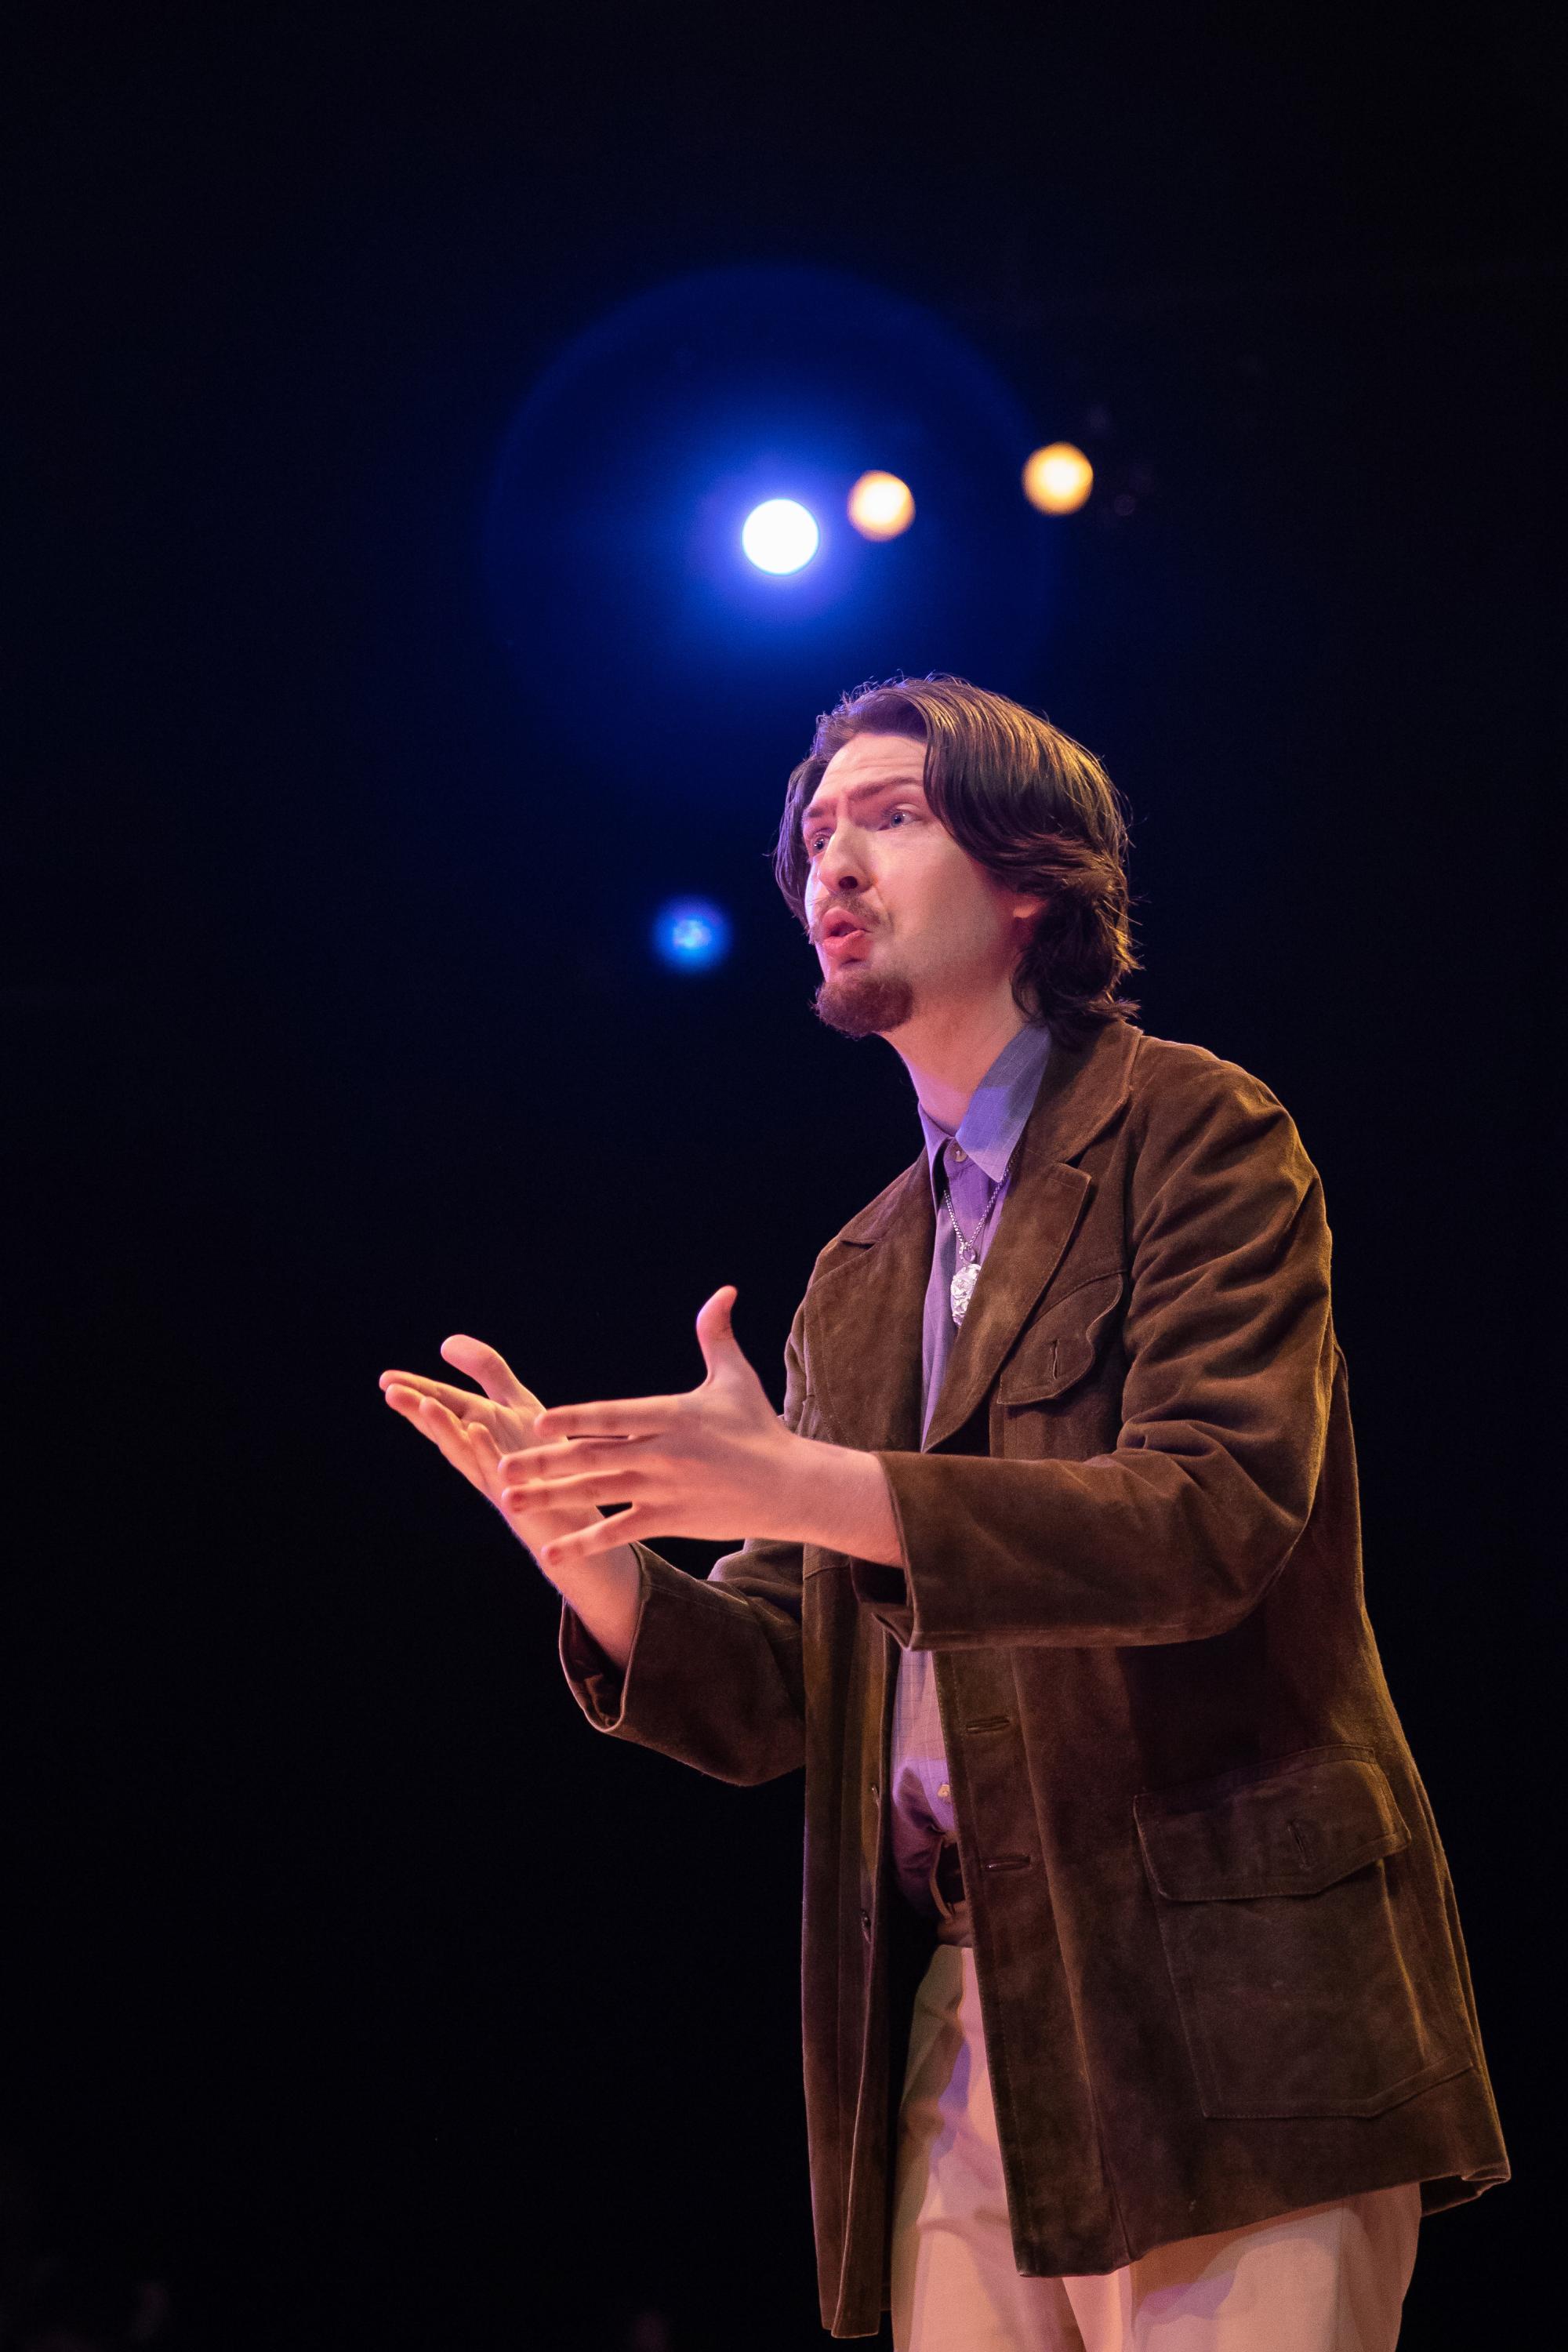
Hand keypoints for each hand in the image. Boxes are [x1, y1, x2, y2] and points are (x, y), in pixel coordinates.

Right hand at [379, 1335, 603, 1563]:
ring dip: (445, 1429)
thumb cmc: (539, 1453)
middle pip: (445, 1428)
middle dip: (418, 1410)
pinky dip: (485, 1450)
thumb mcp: (514, 1403)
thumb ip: (485, 1370)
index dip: (415, 1391)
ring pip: (464, 1451)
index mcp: (477, 1426)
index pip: (442, 1405)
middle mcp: (479, 1451)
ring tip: (426, 1405)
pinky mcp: (520, 1493)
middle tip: (390, 1392)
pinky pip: (500, 1470)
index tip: (385, 1380)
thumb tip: (445, 1342)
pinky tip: (476, 1429)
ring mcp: (496, 1474)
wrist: (571, 1505)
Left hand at [497, 1286, 808, 1568]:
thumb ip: (717, 1335)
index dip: (576, 1420)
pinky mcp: (670, 1520)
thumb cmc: (759, 1428)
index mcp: (672, 1415)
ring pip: (597, 1495)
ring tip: (508, 1500)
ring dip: (551, 1498)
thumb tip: (724, 1291)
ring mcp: (664, 1490)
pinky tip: (549, 1552)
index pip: (614, 1416)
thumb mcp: (737, 1378)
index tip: (538, 1421)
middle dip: (544, 1462)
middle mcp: (663, 1454)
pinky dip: (584, 1543)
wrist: (790, 1486)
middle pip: (593, 1458)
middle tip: (499, 1465)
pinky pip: (620, 1533)